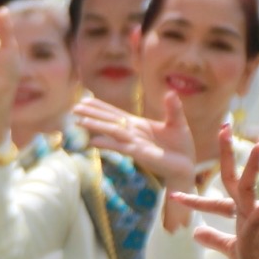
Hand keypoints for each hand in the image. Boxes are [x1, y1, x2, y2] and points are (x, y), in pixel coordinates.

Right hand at [75, 93, 196, 211]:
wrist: (186, 166)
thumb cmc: (180, 146)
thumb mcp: (177, 123)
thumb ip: (173, 108)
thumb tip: (170, 92)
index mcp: (137, 125)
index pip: (115, 113)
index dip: (100, 107)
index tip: (84, 100)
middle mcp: (132, 133)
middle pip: (108, 121)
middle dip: (91, 114)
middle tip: (73, 109)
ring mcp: (133, 143)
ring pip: (112, 132)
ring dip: (96, 126)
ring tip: (79, 121)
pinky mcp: (139, 153)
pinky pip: (120, 147)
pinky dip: (108, 143)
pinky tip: (94, 141)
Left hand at [166, 126, 258, 258]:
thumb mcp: (228, 248)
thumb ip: (213, 238)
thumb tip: (196, 233)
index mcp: (239, 215)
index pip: (215, 201)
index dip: (194, 198)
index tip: (172, 195)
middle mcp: (247, 211)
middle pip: (236, 178)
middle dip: (228, 155)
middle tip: (224, 128)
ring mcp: (255, 219)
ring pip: (251, 188)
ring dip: (254, 166)